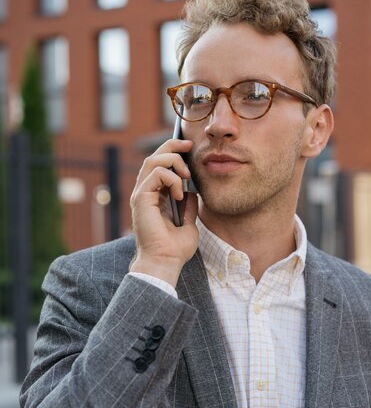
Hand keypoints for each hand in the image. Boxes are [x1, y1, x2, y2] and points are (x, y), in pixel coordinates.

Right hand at [129, 138, 198, 287]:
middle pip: (154, 156)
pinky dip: (171, 179)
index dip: (173, 151)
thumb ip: (189, 206)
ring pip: (153, 160)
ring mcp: (141, 194)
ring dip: (174, 162)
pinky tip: (179, 195)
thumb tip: (193, 192)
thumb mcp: (189, 223)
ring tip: (186, 176)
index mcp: (154, 196)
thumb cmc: (175, 249)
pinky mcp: (140, 198)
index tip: (189, 147)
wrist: (166, 262)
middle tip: (189, 145)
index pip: (160, 164)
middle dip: (172, 146)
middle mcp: (144, 193)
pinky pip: (155, 174)